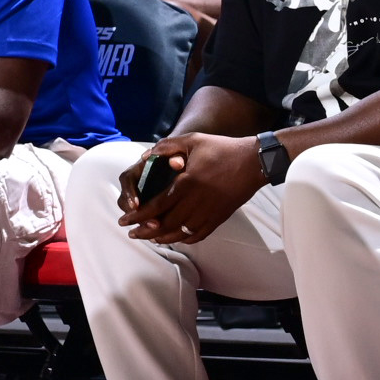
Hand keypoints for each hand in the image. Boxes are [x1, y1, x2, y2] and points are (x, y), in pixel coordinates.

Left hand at [118, 132, 264, 243]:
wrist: (254, 162)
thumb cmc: (222, 148)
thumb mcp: (193, 140)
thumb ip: (166, 146)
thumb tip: (145, 157)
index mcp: (187, 183)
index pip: (156, 206)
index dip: (138, 215)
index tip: (124, 221)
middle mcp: (197, 202)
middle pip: (165, 224)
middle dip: (145, 230)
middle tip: (131, 233)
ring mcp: (210, 212)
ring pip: (181, 233)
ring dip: (162, 237)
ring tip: (149, 238)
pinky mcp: (220, 217)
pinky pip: (199, 235)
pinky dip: (185, 239)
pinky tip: (175, 237)